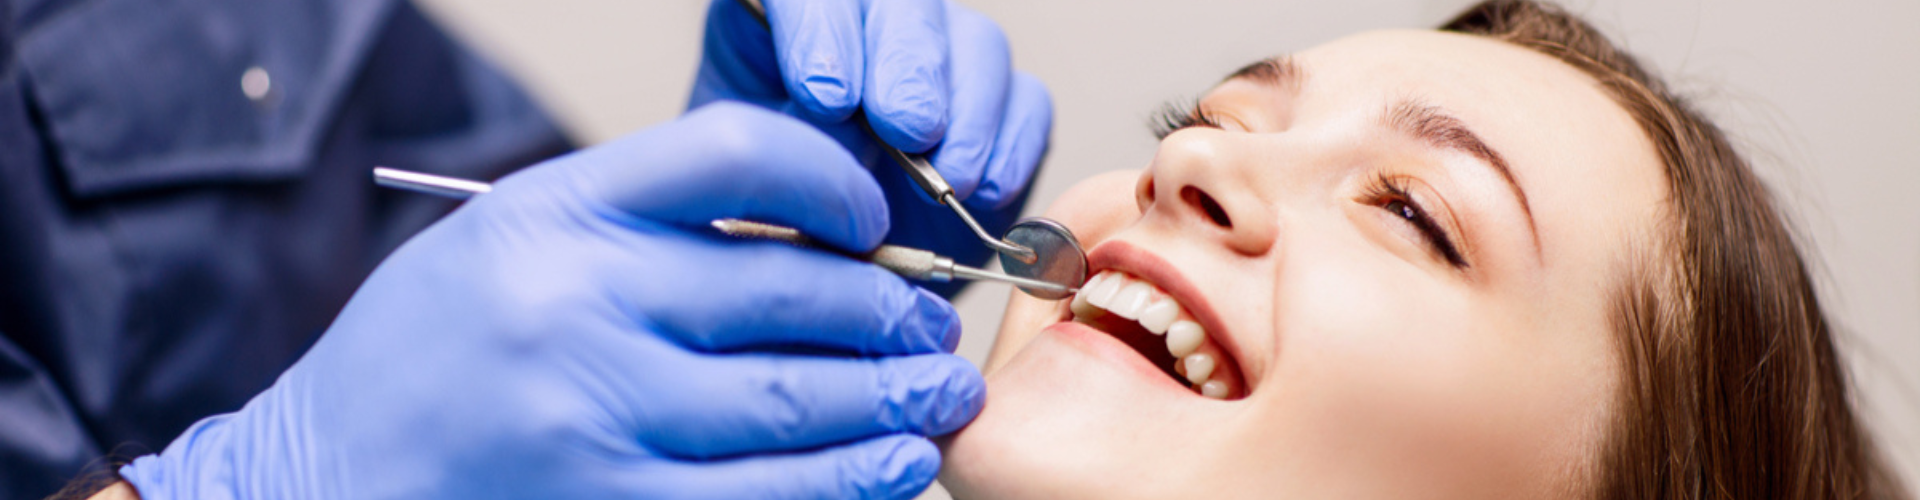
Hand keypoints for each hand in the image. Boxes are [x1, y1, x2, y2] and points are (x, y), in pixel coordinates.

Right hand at [119, 103, 983, 499]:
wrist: (327, 472)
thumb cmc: (440, 344)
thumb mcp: (518, 237)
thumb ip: (647, 222)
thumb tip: (819, 235)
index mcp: (559, 211)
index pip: (739, 156)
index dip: (835, 180)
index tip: (873, 217)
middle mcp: (578, 303)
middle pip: (789, 290)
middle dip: (890, 310)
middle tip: (933, 325)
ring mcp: (593, 412)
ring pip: (791, 400)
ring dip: (890, 398)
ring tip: (938, 393)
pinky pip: (759, 492)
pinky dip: (845, 480)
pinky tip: (895, 463)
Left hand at [691, 0, 1054, 293]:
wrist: (826, 291)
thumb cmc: (774, 233)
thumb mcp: (747, 191)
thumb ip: (777, 150)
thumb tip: (834, 128)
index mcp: (780, 31)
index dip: (821, 30)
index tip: (824, 98)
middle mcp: (867, 32)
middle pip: (900, 4)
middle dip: (907, 66)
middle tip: (905, 129)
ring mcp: (940, 64)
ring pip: (974, 42)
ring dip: (968, 113)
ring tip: (950, 180)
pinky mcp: (1000, 112)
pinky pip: (1027, 102)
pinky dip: (1012, 147)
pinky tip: (984, 191)